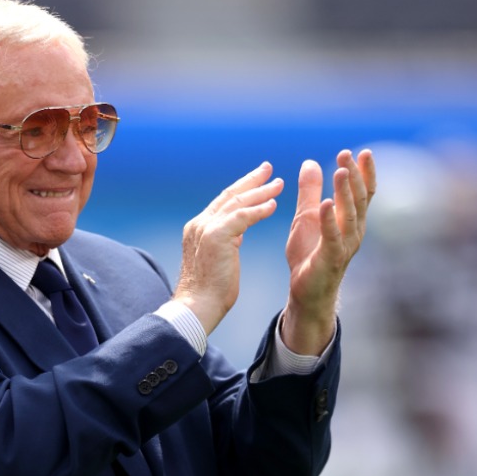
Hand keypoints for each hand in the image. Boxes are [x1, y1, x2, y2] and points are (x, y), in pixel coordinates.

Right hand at [173, 162, 284, 333]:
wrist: (197, 306)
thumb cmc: (210, 291)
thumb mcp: (219, 259)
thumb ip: (227, 242)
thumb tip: (238, 234)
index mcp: (199, 227)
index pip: (223, 202)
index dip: (242, 189)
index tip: (259, 179)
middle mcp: (200, 223)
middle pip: (230, 195)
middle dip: (251, 180)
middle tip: (269, 168)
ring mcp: (206, 228)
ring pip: (237, 203)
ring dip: (260, 192)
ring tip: (279, 184)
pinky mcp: (216, 236)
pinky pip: (242, 217)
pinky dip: (259, 210)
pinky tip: (273, 205)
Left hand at [280, 148, 375, 355]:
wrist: (306, 291)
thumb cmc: (310, 254)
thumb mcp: (306, 216)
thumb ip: (310, 191)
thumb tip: (310, 162)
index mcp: (350, 220)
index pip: (362, 192)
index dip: (365, 172)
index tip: (363, 151)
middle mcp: (354, 231)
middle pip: (358, 199)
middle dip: (354, 176)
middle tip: (346, 155)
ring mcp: (345, 245)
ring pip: (349, 215)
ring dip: (345, 192)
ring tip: (340, 172)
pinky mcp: (330, 258)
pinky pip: (332, 237)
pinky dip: (330, 220)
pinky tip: (326, 204)